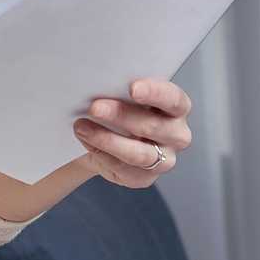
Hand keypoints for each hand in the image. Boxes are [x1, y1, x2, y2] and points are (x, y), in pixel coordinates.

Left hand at [72, 79, 192, 187]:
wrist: (108, 135)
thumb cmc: (120, 105)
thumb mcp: (123, 92)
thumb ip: (121, 87)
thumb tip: (99, 82)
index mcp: (177, 106)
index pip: (173, 99)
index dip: (154, 93)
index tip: (133, 88)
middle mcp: (176, 134)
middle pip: (152, 127)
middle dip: (121, 116)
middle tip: (94, 108)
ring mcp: (164, 159)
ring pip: (138, 154)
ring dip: (107, 140)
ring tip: (82, 127)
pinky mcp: (146, 178)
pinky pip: (124, 169)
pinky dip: (102, 155)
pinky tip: (87, 142)